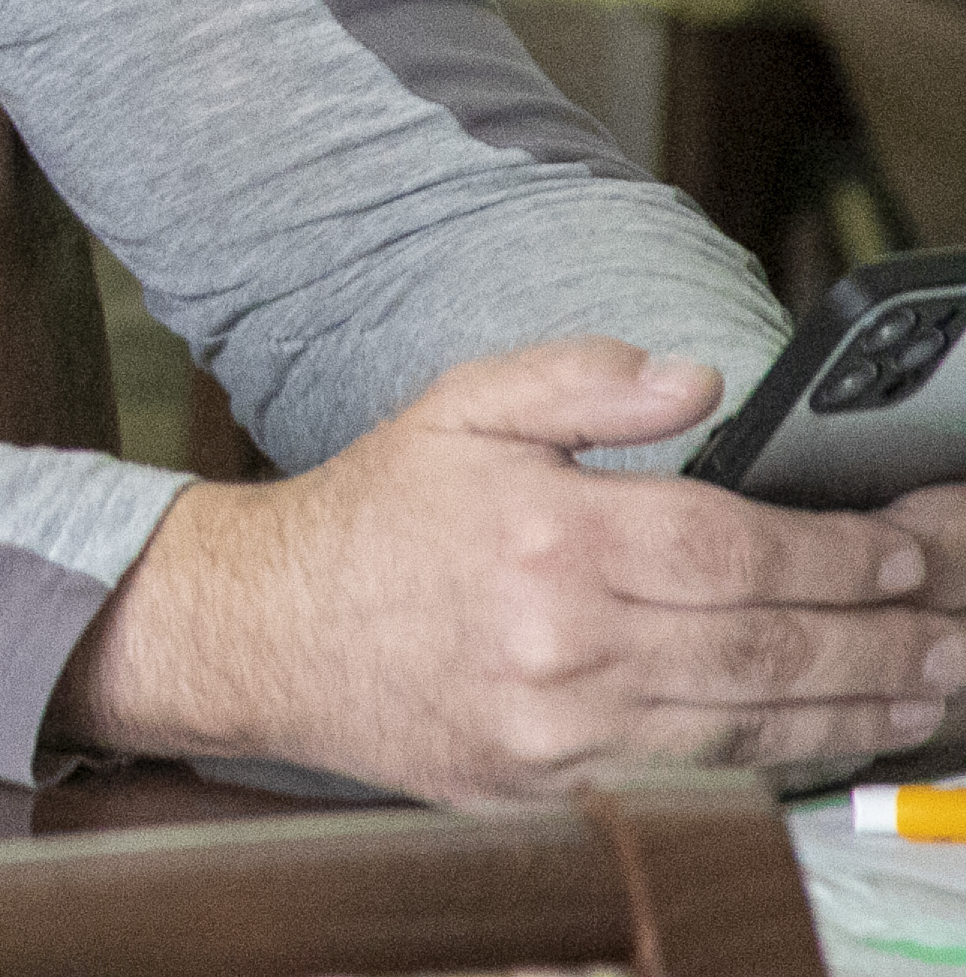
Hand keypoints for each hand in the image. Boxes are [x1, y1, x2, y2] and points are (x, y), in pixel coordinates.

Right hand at [56, 339, 965, 801]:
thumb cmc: (373, 518)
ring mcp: (561, 729)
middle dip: (882, 637)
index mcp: (547, 536)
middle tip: (948, 626)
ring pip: (754, 724)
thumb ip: (579, 380)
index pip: (737, 547)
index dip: (840, 553)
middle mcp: (562, 641)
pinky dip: (786, 760)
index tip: (901, 547)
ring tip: (926, 687)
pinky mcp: (554, 788)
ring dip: (860, 708)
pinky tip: (833, 736)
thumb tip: (695, 379)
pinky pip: (701, 777)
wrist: (268, 633)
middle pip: (769, 646)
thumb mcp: (459, 408)